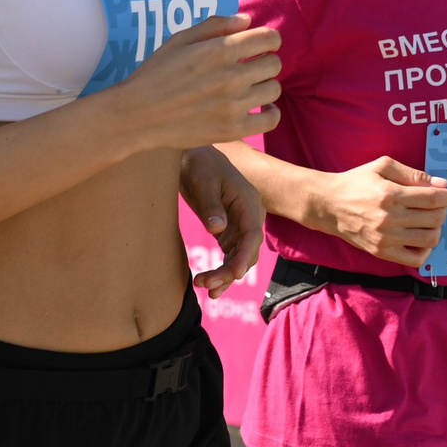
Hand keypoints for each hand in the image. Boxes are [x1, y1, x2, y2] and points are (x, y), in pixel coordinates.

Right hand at [115, 14, 281, 149]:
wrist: (138, 115)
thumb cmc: (156, 74)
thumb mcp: (179, 40)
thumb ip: (215, 25)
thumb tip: (247, 20)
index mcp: (219, 50)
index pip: (269, 38)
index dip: (269, 39)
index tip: (260, 45)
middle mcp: (231, 76)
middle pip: (274, 63)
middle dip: (265, 61)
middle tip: (251, 67)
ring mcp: (233, 105)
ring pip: (274, 89)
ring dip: (265, 85)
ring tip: (251, 87)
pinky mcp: (233, 130)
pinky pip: (271, 120)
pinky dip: (271, 112)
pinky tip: (260, 107)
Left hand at [180, 147, 266, 289]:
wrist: (194, 158)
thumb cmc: (200, 165)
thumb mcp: (204, 182)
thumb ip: (211, 206)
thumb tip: (217, 229)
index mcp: (249, 202)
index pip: (252, 234)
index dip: (244, 255)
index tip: (234, 273)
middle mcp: (250, 216)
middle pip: (247, 251)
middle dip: (229, 271)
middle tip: (207, 284)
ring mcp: (241, 226)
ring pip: (239, 258)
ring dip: (225, 275)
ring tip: (204, 287)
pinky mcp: (229, 232)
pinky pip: (230, 256)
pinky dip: (222, 272)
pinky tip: (211, 288)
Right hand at [314, 156, 446, 267]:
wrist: (329, 205)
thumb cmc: (356, 182)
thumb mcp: (383, 166)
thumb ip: (414, 174)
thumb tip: (442, 185)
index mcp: (390, 194)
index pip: (432, 198)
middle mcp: (390, 219)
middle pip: (435, 219)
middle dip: (443, 210)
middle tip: (438, 205)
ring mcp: (386, 238)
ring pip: (430, 239)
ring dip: (437, 228)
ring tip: (429, 220)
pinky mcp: (382, 252)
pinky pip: (416, 259)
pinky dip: (426, 250)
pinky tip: (421, 238)